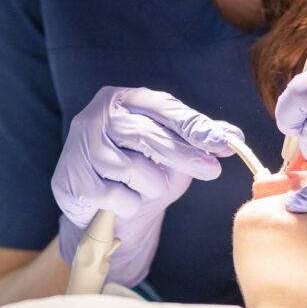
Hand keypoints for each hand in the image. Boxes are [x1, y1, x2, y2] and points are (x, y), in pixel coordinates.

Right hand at [52, 87, 242, 285]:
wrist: (102, 208)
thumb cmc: (141, 172)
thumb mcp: (174, 153)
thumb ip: (200, 141)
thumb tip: (236, 138)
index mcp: (124, 100)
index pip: (163, 108)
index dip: (194, 125)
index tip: (222, 142)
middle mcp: (97, 115)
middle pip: (147, 135)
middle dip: (184, 155)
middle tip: (212, 171)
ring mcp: (80, 146)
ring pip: (131, 169)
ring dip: (151, 186)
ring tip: (147, 188)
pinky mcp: (70, 177)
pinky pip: (115, 195)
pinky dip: (128, 205)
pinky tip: (122, 202)